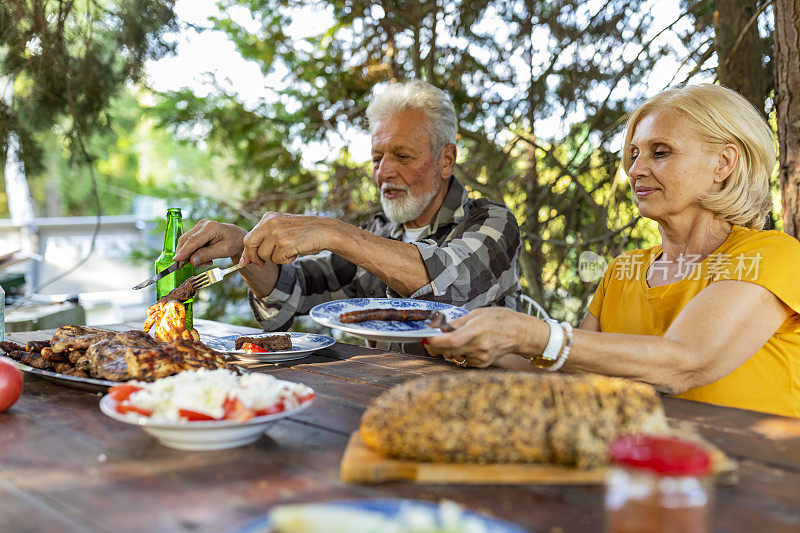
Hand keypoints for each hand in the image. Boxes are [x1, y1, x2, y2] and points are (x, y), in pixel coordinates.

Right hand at [174, 220, 247, 266]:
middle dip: (185, 254)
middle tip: (189, 266)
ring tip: (206, 262)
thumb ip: (207, 255)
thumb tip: (192, 261)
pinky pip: (191, 243)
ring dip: (192, 255)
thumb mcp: (223, 251)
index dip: (183, 251)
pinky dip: (194, 252)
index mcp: (210, 227)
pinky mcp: (198, 231)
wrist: (238, 237)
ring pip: (187, 242)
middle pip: (186, 240)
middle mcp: (203, 224)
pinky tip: (205, 258)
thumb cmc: (233, 242)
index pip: (193, 240)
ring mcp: (199, 227)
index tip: (176, 260)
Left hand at [240, 212, 343, 267]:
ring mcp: (278, 233)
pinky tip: (294, 253)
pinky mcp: (286, 243)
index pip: (249, 237)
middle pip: (250, 245)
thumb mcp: (282, 228)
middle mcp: (270, 223)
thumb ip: (265, 237)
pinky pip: (277, 259)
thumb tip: (246, 258)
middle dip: (254, 258)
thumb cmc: (303, 232)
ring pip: (264, 255)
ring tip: (288, 252)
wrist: (324, 231)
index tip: (245, 262)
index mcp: (268, 217)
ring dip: (275, 259)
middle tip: (261, 265)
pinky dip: (285, 260)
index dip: (247, 253)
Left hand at [424, 307, 544, 367]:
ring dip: (447, 349)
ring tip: (448, 339)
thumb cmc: (502, 319)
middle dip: (436, 346)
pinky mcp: (483, 363)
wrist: (521, 333)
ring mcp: (482, 357)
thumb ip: (459, 321)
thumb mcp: (479, 313)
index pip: (451, 341)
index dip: (435, 341)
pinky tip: (464, 345)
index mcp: (478, 330)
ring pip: (455, 356)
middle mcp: (480, 346)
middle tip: (429, 339)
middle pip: (450, 351)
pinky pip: (464, 360)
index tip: (426, 337)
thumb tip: (442, 326)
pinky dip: (458, 353)